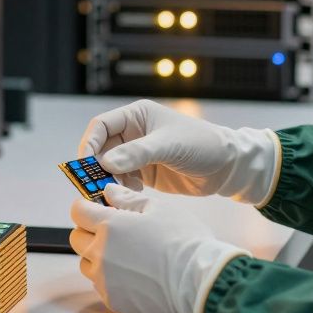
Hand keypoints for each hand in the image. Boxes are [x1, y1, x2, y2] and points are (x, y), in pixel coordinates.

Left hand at [69, 184, 249, 312]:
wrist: (199, 281)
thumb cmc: (184, 241)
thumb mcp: (158, 208)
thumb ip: (127, 198)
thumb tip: (109, 192)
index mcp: (109, 226)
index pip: (78, 211)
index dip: (86, 207)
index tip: (96, 208)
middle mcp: (100, 253)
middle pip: (76, 237)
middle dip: (89, 230)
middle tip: (114, 231)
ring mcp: (104, 279)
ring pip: (87, 263)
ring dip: (98, 256)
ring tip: (127, 255)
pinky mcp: (113, 300)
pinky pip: (101, 285)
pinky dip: (111, 278)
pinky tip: (134, 274)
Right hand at [78, 99, 280, 204]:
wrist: (227, 166)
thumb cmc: (202, 144)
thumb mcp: (168, 146)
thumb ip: (137, 153)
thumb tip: (106, 163)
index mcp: (136, 116)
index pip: (101, 126)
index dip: (90, 143)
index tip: (85, 164)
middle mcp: (134, 133)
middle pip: (101, 149)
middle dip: (96, 167)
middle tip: (94, 185)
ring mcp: (138, 154)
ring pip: (110, 168)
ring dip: (108, 181)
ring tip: (115, 194)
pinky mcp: (145, 173)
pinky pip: (123, 181)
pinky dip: (122, 190)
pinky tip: (134, 196)